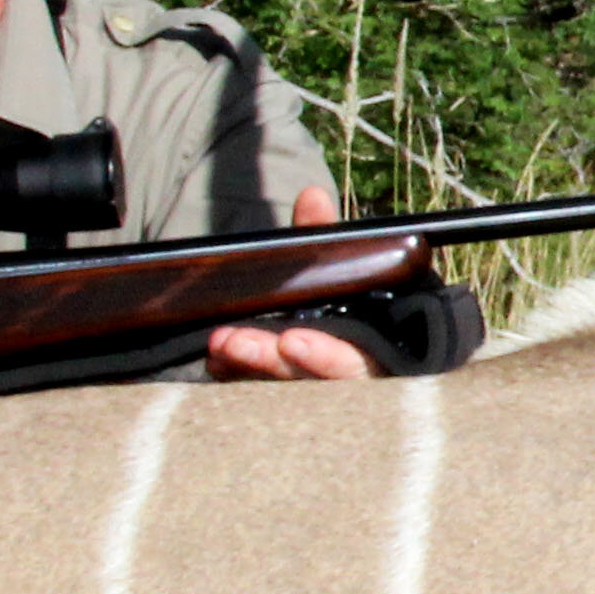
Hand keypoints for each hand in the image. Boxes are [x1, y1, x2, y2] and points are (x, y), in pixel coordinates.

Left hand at [203, 180, 372, 383]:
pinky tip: (216, 362)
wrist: (355, 331)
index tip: (292, 340)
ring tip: (218, 345)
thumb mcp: (344, 266)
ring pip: (285, 390)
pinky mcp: (291, 399)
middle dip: (271, 361)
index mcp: (377, 350)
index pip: (356, 364)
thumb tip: (311, 194)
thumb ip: (327, 237)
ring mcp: (320, 392)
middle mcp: (350, 378)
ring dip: (249, 367)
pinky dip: (240, 377)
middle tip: (231, 341)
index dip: (325, 357)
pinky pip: (263, 394)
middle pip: (313, 384)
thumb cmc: (358, 301)